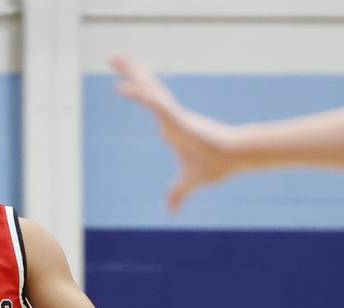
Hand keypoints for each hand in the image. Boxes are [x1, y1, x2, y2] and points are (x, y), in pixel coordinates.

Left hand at [109, 54, 238, 211]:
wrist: (232, 159)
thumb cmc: (215, 165)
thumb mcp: (188, 183)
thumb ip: (178, 194)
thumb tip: (171, 212)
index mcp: (172, 126)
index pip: (151, 103)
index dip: (138, 90)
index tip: (124, 81)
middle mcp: (171, 116)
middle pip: (147, 88)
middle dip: (131, 71)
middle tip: (113, 56)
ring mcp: (173, 116)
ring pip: (147, 89)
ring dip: (130, 72)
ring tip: (113, 57)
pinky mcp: (176, 118)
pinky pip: (153, 103)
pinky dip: (138, 95)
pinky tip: (121, 87)